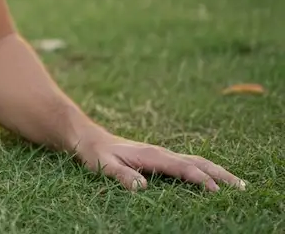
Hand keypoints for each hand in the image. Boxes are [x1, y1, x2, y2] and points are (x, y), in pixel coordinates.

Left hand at [74, 130, 245, 192]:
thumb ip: (121, 175)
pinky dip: (205, 170)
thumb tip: (140, 188)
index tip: (216, 191)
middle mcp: (161, 153)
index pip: (182, 168)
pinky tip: (212, 178)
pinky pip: (188, 164)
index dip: (200, 179)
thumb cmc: (94, 153)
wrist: (87, 138)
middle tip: (243, 188)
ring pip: (195, 162)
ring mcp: (162, 154)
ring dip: (217, 171)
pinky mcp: (160, 158)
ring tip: (237, 184)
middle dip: (220, 174)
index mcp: (151, 155)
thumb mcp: (103, 164)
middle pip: (197, 162)